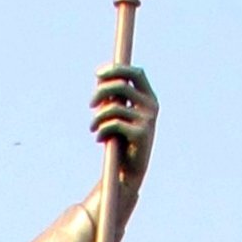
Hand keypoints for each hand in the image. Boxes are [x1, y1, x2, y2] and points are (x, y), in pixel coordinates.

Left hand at [91, 65, 157, 185]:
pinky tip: (98, 139)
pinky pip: (113, 124)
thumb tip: (100, 76)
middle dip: (101, 92)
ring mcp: (148, 120)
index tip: (97, 74)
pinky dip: (101, 130)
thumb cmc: (123, 141)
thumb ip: (114, 97)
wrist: (130, 172)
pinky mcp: (141, 134)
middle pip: (122, 85)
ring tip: (92, 127)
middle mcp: (151, 107)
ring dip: (97, 117)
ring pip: (113, 108)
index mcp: (150, 98)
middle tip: (90, 104)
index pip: (136, 73)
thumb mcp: (120, 115)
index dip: (116, 69)